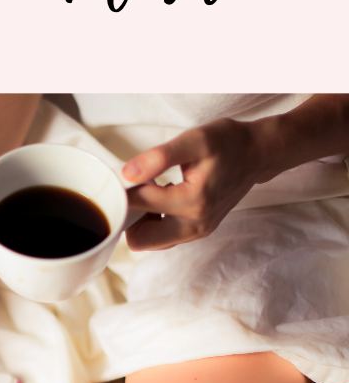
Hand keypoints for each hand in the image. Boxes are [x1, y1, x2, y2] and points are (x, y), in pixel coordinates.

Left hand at [122, 118, 267, 250]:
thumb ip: (159, 158)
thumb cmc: (228, 142)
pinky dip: (154, 223)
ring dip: (141, 221)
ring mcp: (197, 232)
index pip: (138, 205)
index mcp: (192, 201)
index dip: (124, 190)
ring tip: (151, 191)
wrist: (257, 154)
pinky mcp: (198, 232)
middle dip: (130, 216)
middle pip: (140, 240)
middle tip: (137, 189)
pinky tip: (161, 199)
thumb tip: (127, 174)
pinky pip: (163, 238)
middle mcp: (195, 225)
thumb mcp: (194, 140)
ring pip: (150, 242)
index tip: (124, 175)